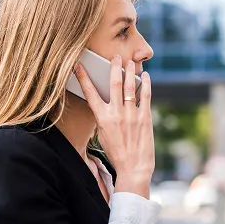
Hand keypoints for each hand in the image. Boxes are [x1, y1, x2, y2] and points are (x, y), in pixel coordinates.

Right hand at [74, 56, 153, 197]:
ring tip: (130, 62)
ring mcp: (132, 115)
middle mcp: (116, 114)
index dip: (84, 77)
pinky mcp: (145, 118)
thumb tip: (104, 103)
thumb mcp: (103, 134)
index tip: (79, 64)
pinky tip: (145, 76)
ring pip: (130, 87)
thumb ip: (104, 117)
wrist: (134, 168)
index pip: (90, 93)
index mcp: (102, 118)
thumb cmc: (117, 153)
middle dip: (114, 67)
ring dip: (129, 72)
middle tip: (115, 55)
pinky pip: (145, 96)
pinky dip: (145, 84)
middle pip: (114, 84)